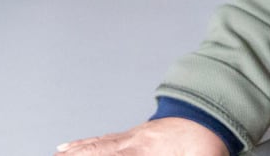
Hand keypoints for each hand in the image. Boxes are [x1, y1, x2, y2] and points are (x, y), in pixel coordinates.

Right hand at [56, 118, 228, 154]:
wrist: (211, 117)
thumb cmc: (206, 143)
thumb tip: (168, 155)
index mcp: (145, 149)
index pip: (109, 154)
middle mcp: (134, 140)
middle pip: (97, 149)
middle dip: (75, 155)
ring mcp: (132, 135)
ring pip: (97, 143)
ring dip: (76, 150)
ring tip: (57, 154)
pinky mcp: (134, 134)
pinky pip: (103, 139)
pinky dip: (85, 143)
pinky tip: (73, 146)